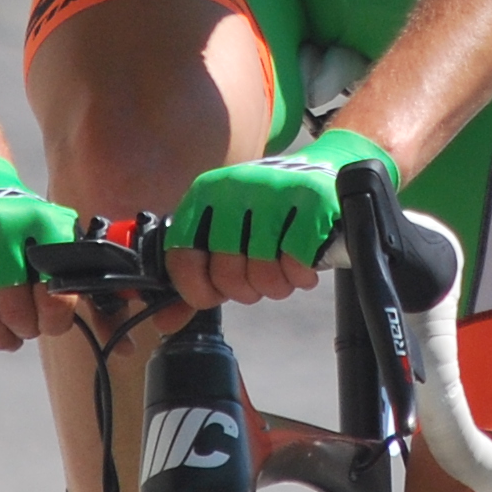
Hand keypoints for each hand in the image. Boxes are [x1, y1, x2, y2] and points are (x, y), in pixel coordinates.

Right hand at [0, 155, 77, 349]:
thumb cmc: (13, 220)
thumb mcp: (46, 227)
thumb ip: (65, 261)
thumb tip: (83, 305)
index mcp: (39, 219)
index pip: (53, 290)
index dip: (53, 319)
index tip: (50, 326)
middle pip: (12, 306)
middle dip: (21, 329)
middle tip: (22, 332)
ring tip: (1, 336)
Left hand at [163, 128, 391, 312]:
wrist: (326, 170)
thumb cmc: (271, 212)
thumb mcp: (227, 234)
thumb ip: (196, 276)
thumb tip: (165, 322)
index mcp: (205, 194)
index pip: (182, 256)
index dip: (199, 288)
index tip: (217, 293)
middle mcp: (235, 188)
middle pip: (226, 273)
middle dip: (246, 289)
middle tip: (259, 279)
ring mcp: (274, 192)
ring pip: (263, 272)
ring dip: (276, 286)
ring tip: (283, 270)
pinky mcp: (311, 202)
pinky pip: (296, 263)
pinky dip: (301, 276)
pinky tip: (304, 265)